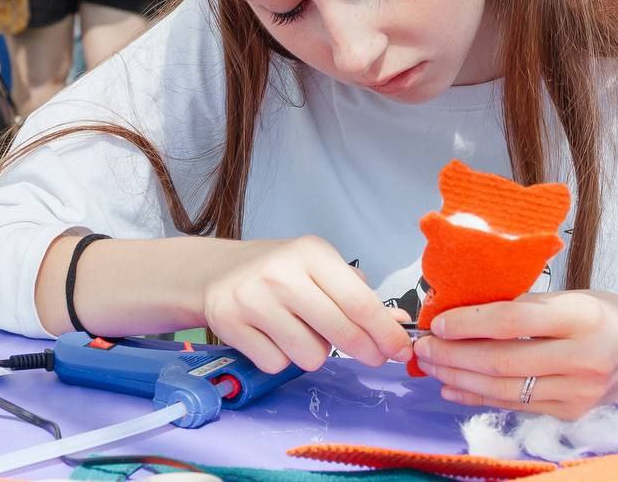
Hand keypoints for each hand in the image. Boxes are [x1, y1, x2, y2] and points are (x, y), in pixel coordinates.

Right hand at [196, 235, 413, 374]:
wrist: (216, 271)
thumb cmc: (279, 271)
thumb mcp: (320, 267)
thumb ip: (359, 294)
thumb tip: (399, 324)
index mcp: (311, 253)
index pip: (358, 301)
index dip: (385, 331)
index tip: (401, 349)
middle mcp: (281, 274)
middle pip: (340, 331)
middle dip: (367, 351)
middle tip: (373, 356)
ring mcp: (253, 300)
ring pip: (310, 356)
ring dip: (315, 353)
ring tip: (302, 332)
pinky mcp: (230, 324)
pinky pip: (277, 364)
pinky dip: (282, 358)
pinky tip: (273, 337)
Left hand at [412, 291, 617, 419]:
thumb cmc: (603, 315)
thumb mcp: (571, 296)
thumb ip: (526, 305)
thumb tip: (466, 309)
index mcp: (581, 316)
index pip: (514, 322)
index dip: (470, 324)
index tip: (438, 323)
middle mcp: (581, 357)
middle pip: (502, 362)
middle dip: (454, 356)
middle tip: (424, 348)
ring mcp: (577, 391)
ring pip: (504, 390)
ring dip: (459, 379)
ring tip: (432, 367)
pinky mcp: (571, 413)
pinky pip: (514, 406)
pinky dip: (478, 398)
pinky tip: (454, 387)